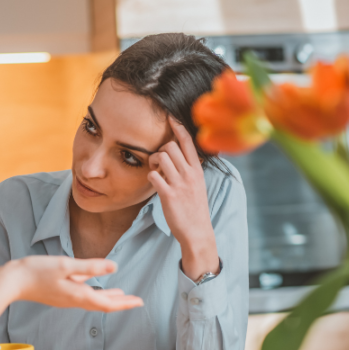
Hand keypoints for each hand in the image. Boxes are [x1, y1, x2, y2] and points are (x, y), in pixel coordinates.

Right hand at [2, 256, 142, 311]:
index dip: (125, 303)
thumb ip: (90, 266)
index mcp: (77, 295)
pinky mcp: (58, 293)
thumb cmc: (36, 271)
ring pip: (92, 299)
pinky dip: (93, 291)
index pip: (107, 303)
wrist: (11, 282)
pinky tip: (94, 284)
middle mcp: (73, 300)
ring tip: (120, 294)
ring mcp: (65, 298)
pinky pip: (81, 294)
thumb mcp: (65, 265)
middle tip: (136, 301)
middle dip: (120, 302)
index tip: (139, 302)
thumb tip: (115, 266)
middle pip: (102, 303)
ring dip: (108, 297)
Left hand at [148, 118, 219, 280]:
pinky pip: (153, 176)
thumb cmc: (195, 209)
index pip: (188, 142)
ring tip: (155, 171)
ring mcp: (180, 184)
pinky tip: (153, 183)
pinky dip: (150, 176)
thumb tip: (178, 158)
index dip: (178, 127)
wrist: (197, 232)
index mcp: (198, 170)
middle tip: (157, 162)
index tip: (170, 117)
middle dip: (159, 150)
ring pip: (161, 157)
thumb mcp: (198, 185)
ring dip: (152, 161)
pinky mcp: (168, 195)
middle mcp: (190, 174)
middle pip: (170, 146)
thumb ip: (189, 170)